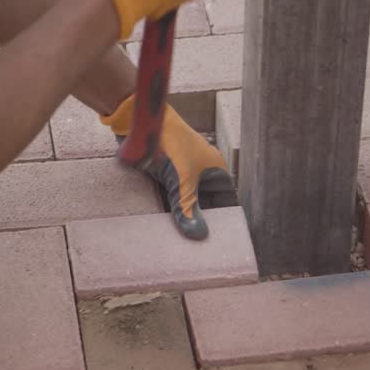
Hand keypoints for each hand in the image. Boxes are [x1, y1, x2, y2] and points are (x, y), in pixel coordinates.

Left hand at [102, 95, 236, 239]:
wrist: (142, 123)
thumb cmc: (170, 145)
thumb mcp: (182, 183)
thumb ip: (189, 210)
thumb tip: (199, 237)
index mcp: (215, 169)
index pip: (227, 199)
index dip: (227, 217)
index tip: (224, 240)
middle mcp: (201, 171)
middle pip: (207, 202)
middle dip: (204, 221)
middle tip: (202, 246)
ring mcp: (182, 173)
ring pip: (188, 200)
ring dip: (185, 216)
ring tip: (185, 242)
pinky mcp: (164, 174)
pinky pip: (170, 197)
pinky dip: (171, 210)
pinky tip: (168, 227)